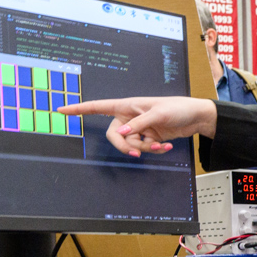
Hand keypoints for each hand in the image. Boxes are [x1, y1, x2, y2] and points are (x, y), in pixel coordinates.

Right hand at [63, 96, 216, 156]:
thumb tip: (121, 135)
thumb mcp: (158, 114)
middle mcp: (129, 117)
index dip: (79, 109)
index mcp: (127, 106)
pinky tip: (166, 147)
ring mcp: (138, 129)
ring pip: (131, 145)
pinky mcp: (148, 138)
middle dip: (127, 147)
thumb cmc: (177, 108)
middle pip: (114, 136)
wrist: (195, 117)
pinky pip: (143, 149)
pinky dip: (154, 150)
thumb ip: (139, 124)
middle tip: (140, 151)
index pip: (98, 107)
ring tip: (161, 146)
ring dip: (145, 149)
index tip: (61, 110)